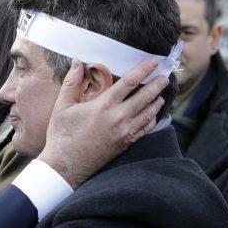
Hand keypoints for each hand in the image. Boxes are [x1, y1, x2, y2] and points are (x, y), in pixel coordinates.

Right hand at [39, 58, 168, 188]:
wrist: (65, 165)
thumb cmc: (61, 134)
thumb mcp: (62, 106)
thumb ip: (71, 82)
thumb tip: (77, 62)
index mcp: (103, 105)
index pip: (130, 82)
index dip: (143, 70)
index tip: (153, 61)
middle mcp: (118, 118)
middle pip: (145, 96)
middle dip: (157, 84)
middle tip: (165, 75)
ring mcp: (124, 132)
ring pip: (149, 113)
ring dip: (157, 101)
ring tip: (161, 93)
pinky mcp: (125, 144)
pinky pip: (146, 129)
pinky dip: (152, 119)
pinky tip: (154, 114)